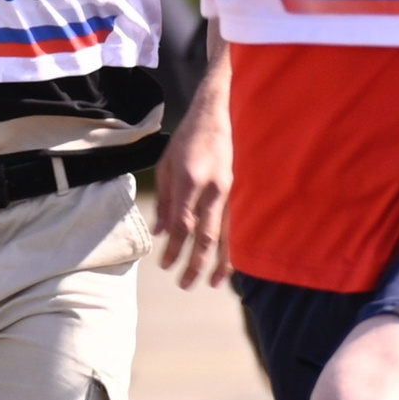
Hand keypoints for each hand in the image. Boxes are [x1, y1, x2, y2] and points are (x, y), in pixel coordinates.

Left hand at [155, 106, 232, 289]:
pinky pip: (236, 226)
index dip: (173, 248)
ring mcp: (228, 191)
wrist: (216, 114)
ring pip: (226, 235)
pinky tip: (230, 261)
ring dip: (220, 262)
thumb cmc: (187, 138)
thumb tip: (161, 232)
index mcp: (190, 180)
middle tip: (183, 284)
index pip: (181, 224)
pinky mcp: (237, 191)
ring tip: (213, 283)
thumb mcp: (166, 165)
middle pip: (205, 236)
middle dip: (195, 263)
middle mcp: (212, 189)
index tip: (165, 265)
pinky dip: (234, 246)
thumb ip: (164, 200)